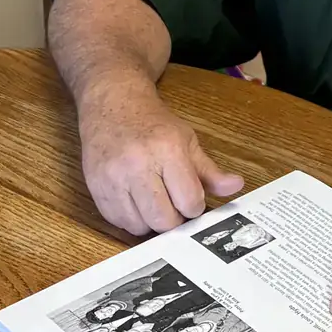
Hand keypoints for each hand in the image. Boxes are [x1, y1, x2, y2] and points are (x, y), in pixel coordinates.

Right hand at [76, 78, 242, 235]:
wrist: (112, 105)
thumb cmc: (153, 124)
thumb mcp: (187, 140)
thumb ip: (210, 170)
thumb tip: (236, 185)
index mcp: (168, 150)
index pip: (189, 201)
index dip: (194, 206)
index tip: (191, 199)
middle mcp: (138, 164)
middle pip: (163, 220)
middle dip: (174, 220)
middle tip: (173, 206)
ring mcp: (113, 177)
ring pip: (139, 226)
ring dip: (150, 222)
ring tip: (154, 202)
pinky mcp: (95, 187)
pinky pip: (117, 222)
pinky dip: (130, 219)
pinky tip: (135, 202)